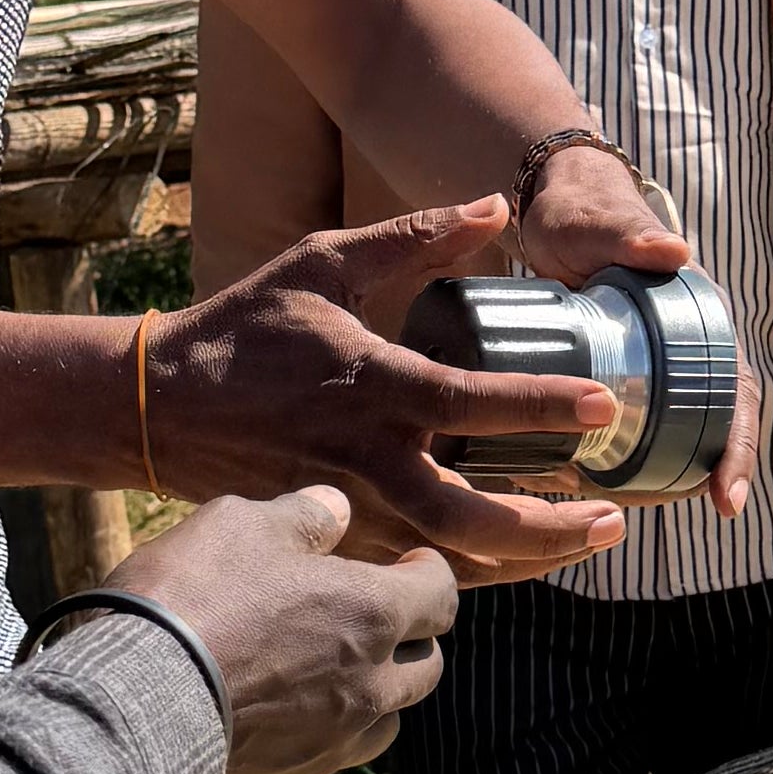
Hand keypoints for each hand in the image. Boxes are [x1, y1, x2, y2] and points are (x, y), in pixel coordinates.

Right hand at [105, 488, 461, 773]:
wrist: (130, 706)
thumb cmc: (191, 600)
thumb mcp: (241, 526)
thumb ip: (302, 517)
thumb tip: (337, 509)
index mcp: (372, 615)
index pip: (440, 595)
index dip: (428, 574)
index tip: (411, 564)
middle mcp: (370, 687)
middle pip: (427, 666)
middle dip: (411, 638)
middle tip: (375, 619)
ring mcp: (332, 746)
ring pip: (386, 722)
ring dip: (375, 695)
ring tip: (336, 674)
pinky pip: (325, 760)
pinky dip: (318, 736)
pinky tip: (279, 718)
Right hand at [150, 203, 625, 579]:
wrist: (160, 408)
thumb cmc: (245, 329)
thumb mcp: (323, 265)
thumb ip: (413, 239)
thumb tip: (494, 206)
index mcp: (370, 386)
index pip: (470, 403)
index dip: (541, 406)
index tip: (603, 405)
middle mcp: (365, 460)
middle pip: (472, 519)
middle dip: (549, 528)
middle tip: (613, 516)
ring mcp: (349, 511)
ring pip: (451, 559)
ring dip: (527, 558)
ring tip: (588, 538)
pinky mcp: (336, 539)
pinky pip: (418, 566)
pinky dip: (477, 567)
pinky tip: (522, 553)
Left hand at [518, 138, 756, 516]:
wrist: (554, 211)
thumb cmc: (585, 215)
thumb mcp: (605, 227)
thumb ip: (635, 237)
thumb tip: (676, 253)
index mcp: (701, 320)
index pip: (738, 392)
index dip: (739, 444)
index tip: (727, 495)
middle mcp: (689, 348)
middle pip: (717, 422)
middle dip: (716, 471)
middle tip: (711, 512)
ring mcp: (657, 364)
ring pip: (679, 430)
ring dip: (672, 474)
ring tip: (644, 511)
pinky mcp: (622, 373)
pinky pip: (639, 424)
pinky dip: (630, 459)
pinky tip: (603, 490)